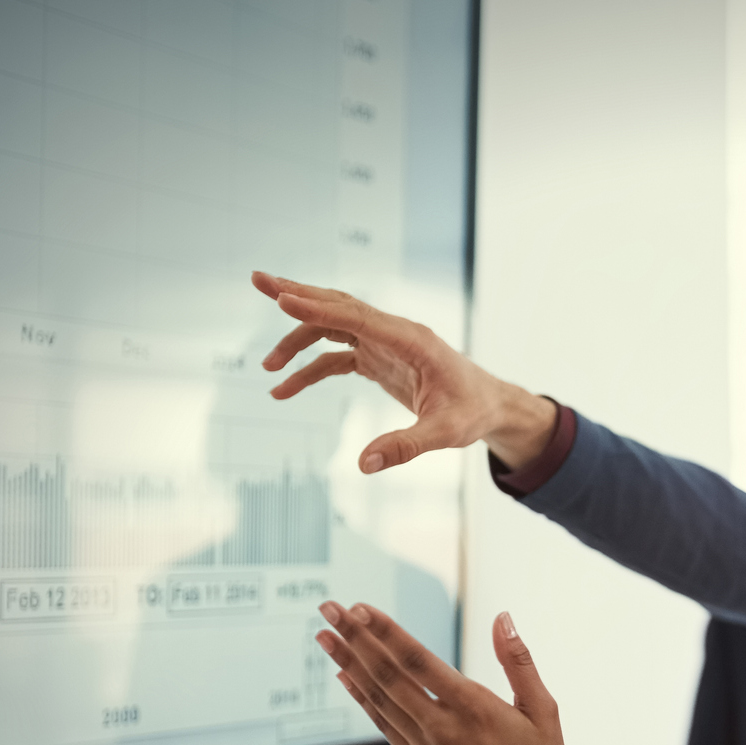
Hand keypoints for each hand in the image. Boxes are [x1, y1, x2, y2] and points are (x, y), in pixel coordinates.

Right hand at [252, 271, 558, 472]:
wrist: (489, 406)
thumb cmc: (472, 412)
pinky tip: (284, 390)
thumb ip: (405, 446)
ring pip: (332, 328)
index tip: (281, 297)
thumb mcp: (445, 433)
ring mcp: (384, 344)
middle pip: (338, 306)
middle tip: (257, 280)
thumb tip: (364, 464)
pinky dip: (309, 370)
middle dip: (297, 294)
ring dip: (297, 339)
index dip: (318, 307)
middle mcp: (394, 334)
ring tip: (267, 366)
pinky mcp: (378, 360)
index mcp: (411, 340)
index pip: (357, 317)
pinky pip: (335, 359)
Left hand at [316, 602, 570, 744]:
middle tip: (329, 610)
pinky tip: (346, 678)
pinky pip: (383, 726)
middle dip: (354, 639)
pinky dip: (362, 699)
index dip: (386, 632)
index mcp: (473, 707)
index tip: (361, 609)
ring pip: (379, 699)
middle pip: (388, 675)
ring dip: (349, 665)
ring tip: (325, 638)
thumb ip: (518, 661)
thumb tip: (503, 619)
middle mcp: (443, 727)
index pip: (418, 660)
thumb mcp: (542, 709)